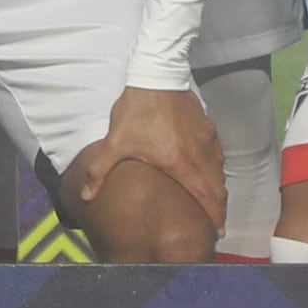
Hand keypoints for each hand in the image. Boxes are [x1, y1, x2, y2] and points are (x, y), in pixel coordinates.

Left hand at [63, 86, 226, 236]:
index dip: (215, 218)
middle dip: (219, 210)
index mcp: (181, 164)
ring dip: (217, 189)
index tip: (216, 233)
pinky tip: (206, 170)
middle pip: (219, 190)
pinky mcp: (208, 127)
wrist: (155, 75)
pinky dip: (215, 168)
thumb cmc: (137, 110)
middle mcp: (200, 155)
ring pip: (220, 172)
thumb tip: (86, 195)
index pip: (208, 198)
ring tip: (210, 201)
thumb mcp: (116, 142)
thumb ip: (100, 171)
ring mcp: (207, 140)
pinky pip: (218, 154)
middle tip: (215, 225)